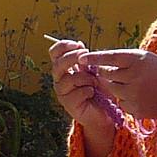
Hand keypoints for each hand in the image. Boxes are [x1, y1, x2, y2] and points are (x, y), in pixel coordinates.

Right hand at [49, 39, 118, 156]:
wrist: (102, 113)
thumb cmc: (98, 90)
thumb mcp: (93, 72)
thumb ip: (85, 60)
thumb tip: (79, 44)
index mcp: (64, 69)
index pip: (54, 54)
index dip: (63, 47)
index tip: (77, 45)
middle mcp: (59, 80)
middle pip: (58, 64)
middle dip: (72, 58)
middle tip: (85, 57)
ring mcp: (62, 92)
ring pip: (70, 78)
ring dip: (86, 78)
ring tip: (95, 83)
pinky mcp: (68, 104)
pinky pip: (79, 92)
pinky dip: (89, 90)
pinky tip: (93, 94)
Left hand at [85, 49, 156, 120]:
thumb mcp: (149, 60)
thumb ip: (127, 61)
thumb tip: (101, 65)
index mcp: (138, 59)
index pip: (109, 57)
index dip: (94, 58)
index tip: (81, 58)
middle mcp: (134, 75)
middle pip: (107, 75)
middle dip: (109, 74)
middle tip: (122, 74)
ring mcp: (134, 93)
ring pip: (113, 89)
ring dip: (118, 87)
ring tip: (137, 85)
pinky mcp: (136, 108)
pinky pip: (122, 103)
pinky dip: (128, 100)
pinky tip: (143, 97)